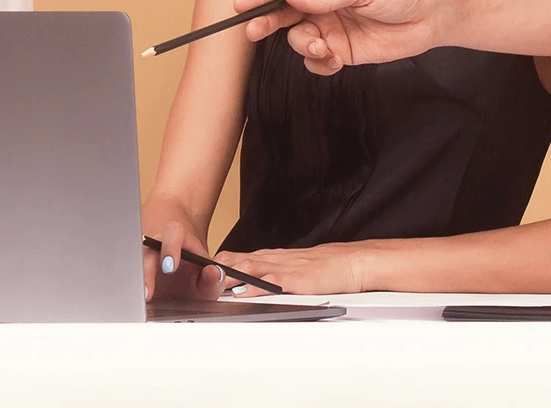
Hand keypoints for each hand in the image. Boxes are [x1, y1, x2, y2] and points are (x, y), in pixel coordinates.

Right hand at [142, 218, 226, 302]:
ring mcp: (147, 259)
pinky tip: (138, 303)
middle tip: (149, 293)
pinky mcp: (138, 274)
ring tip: (144, 300)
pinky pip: (131, 277)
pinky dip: (134, 290)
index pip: (174, 232)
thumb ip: (216, 277)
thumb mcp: (210, 281)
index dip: (170, 247)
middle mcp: (161, 247)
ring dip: (138, 282)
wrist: (188, 286)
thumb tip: (214, 271)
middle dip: (146, 270)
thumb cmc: (199, 278)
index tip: (169, 268)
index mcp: (182, 240)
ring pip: (136, 262)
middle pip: (149, 247)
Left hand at [215, 243, 366, 297]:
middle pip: (242, 261)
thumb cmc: (326, 268)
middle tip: (198, 272)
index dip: (222, 261)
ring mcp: (286, 269)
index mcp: (276, 257)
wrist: (352, 263)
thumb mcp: (295, 267)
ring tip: (212, 281)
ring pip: (253, 269)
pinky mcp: (297, 281)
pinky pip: (272, 284)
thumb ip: (275, 272)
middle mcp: (277, 260)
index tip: (202, 265)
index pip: (243, 256)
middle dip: (220, 267)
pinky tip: (243, 292)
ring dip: (231, 275)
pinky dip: (256, 288)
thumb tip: (254, 282)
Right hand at [237, 0, 444, 74]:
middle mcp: (322, 1)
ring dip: (303, 46)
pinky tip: (333, 60)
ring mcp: (329, 26)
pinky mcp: (339, 49)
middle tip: (253, 32)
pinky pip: (314, 60)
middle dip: (267, 22)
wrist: (429, 18)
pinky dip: (318, 64)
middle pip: (283, 12)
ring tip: (322, 49)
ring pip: (297, 39)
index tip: (239, 5)